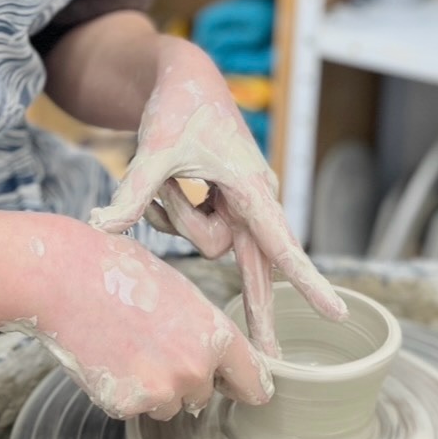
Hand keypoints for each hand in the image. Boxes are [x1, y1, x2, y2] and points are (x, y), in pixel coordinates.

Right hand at [6, 218, 272, 419]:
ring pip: (167, 404)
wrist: (64, 279)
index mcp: (216, 335)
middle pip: (204, 395)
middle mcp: (195, 369)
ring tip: (125, 344)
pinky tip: (106, 356)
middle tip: (153, 342)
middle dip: (184, 378)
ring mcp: (160, 392)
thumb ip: (203, 329)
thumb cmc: (120, 272)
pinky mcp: (125, 406)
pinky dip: (122, 391)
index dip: (244, 385)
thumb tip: (215, 357)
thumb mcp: (180, 291)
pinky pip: (133, 408)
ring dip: (152, 387)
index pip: (255, 385)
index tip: (237, 387)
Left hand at [88, 39, 346, 356]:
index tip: (334, 312)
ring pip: (207, 241)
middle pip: (259, 265)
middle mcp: (252, 199)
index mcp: (250, 186)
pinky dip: (172, 212)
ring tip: (163, 179)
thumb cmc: (178, 107)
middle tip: (271, 360)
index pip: (282, 241)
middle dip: (260, 310)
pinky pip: (196, 228)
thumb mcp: (154, 149)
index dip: (307, 279)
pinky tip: (164, 184)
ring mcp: (238, 203)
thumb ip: (134, 193)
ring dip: (177, 218)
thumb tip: (103, 229)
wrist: (182, 79)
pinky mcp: (221, 203)